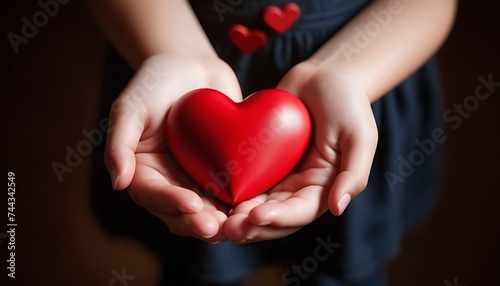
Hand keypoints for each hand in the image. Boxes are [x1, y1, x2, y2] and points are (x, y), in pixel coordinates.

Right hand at [105, 54, 241, 241]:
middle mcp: (168, 180)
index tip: (191, 205)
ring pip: (206, 208)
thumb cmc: (155, 82)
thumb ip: (119, 143)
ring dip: (219, 219)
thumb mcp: (130, 107)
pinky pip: (230, 191)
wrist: (191, 66)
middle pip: (179, 211)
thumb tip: (118, 182)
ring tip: (234, 224)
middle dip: (197, 221)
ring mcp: (195, 178)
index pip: (152, 195)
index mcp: (142, 170)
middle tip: (216, 227)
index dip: (170, 203)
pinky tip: (252, 206)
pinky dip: (239, 202)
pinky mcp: (221, 172)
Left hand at [224, 62, 377, 242]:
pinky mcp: (260, 161)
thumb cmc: (347, 103)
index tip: (255, 216)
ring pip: (255, 204)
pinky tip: (212, 193)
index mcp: (323, 188)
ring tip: (218, 220)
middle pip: (274, 217)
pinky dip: (230, 190)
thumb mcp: (360, 136)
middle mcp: (298, 187)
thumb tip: (336, 209)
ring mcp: (278, 175)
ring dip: (237, 215)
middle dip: (252, 226)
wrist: (324, 76)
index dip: (278, 219)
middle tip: (228, 228)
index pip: (300, 212)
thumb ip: (354, 173)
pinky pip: (244, 179)